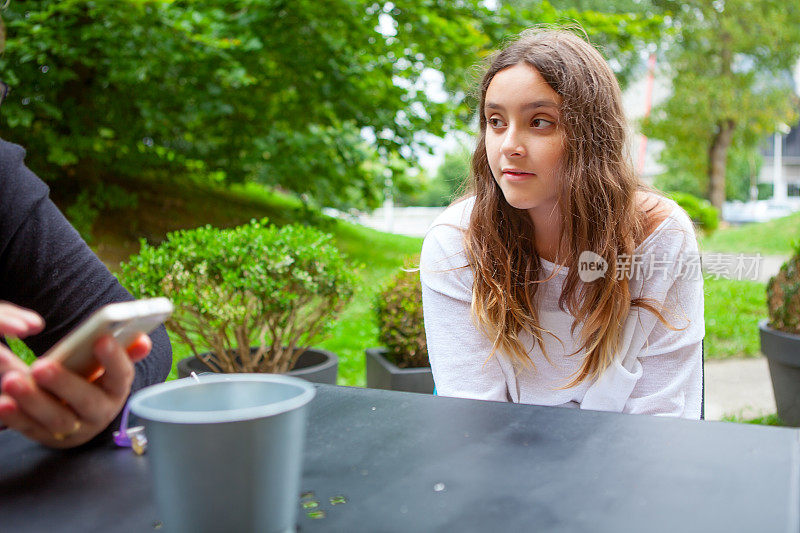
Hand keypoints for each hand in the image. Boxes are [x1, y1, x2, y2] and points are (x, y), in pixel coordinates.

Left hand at [0, 303, 151, 448]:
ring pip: (55, 419)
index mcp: (117, 390)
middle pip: (86, 401)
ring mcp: (73, 429)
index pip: (121, 375)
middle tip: (41, 366)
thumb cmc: (93, 381)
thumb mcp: (108, 368)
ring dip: (33, 401)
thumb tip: (143, 340)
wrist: (78, 415)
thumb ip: (123, 351)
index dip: (114, 359)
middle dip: (64, 384)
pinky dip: (15, 417)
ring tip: (12, 381)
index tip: (102, 340)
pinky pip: (29, 428)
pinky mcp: (46, 437)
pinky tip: (3, 403)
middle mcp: (99, 413)